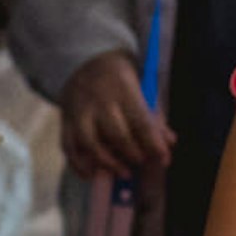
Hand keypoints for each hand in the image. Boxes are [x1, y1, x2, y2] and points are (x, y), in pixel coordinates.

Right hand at [62, 50, 172, 179]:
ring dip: (107, 162)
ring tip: (123, 173)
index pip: (141, 121)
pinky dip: (78, 165)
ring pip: (90, 143)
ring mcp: (80, 112)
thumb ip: (153, 116)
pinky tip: (91, 175)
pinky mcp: (66, 121)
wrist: (84, 60)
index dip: (154, 143)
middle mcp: (100, 102)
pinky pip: (69, 147)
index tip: (164, 159)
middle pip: (116, 134)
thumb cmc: (119, 78)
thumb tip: (169, 142)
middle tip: (141, 163)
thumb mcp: (140, 86)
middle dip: (132, 153)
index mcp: (124, 90)